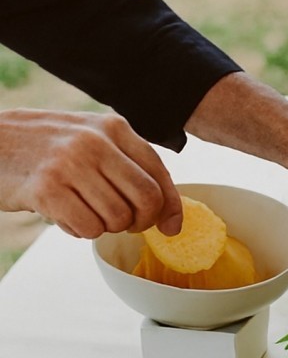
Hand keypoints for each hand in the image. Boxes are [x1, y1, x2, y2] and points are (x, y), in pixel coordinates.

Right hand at [0, 109, 182, 238]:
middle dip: (140, 222)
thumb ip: (129, 165)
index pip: (158, 173)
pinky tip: (65, 215)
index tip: (169, 227)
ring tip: (84, 210)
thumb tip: (170, 217)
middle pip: (146, 201)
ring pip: (117, 219)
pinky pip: (87, 229)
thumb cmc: (48, 147)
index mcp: (113, 127)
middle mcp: (95, 142)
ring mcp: (70, 163)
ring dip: (104, 226)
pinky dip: (80, 231)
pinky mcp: (46, 189)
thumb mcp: (92, 138)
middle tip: (123, 223)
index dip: (170, 207)